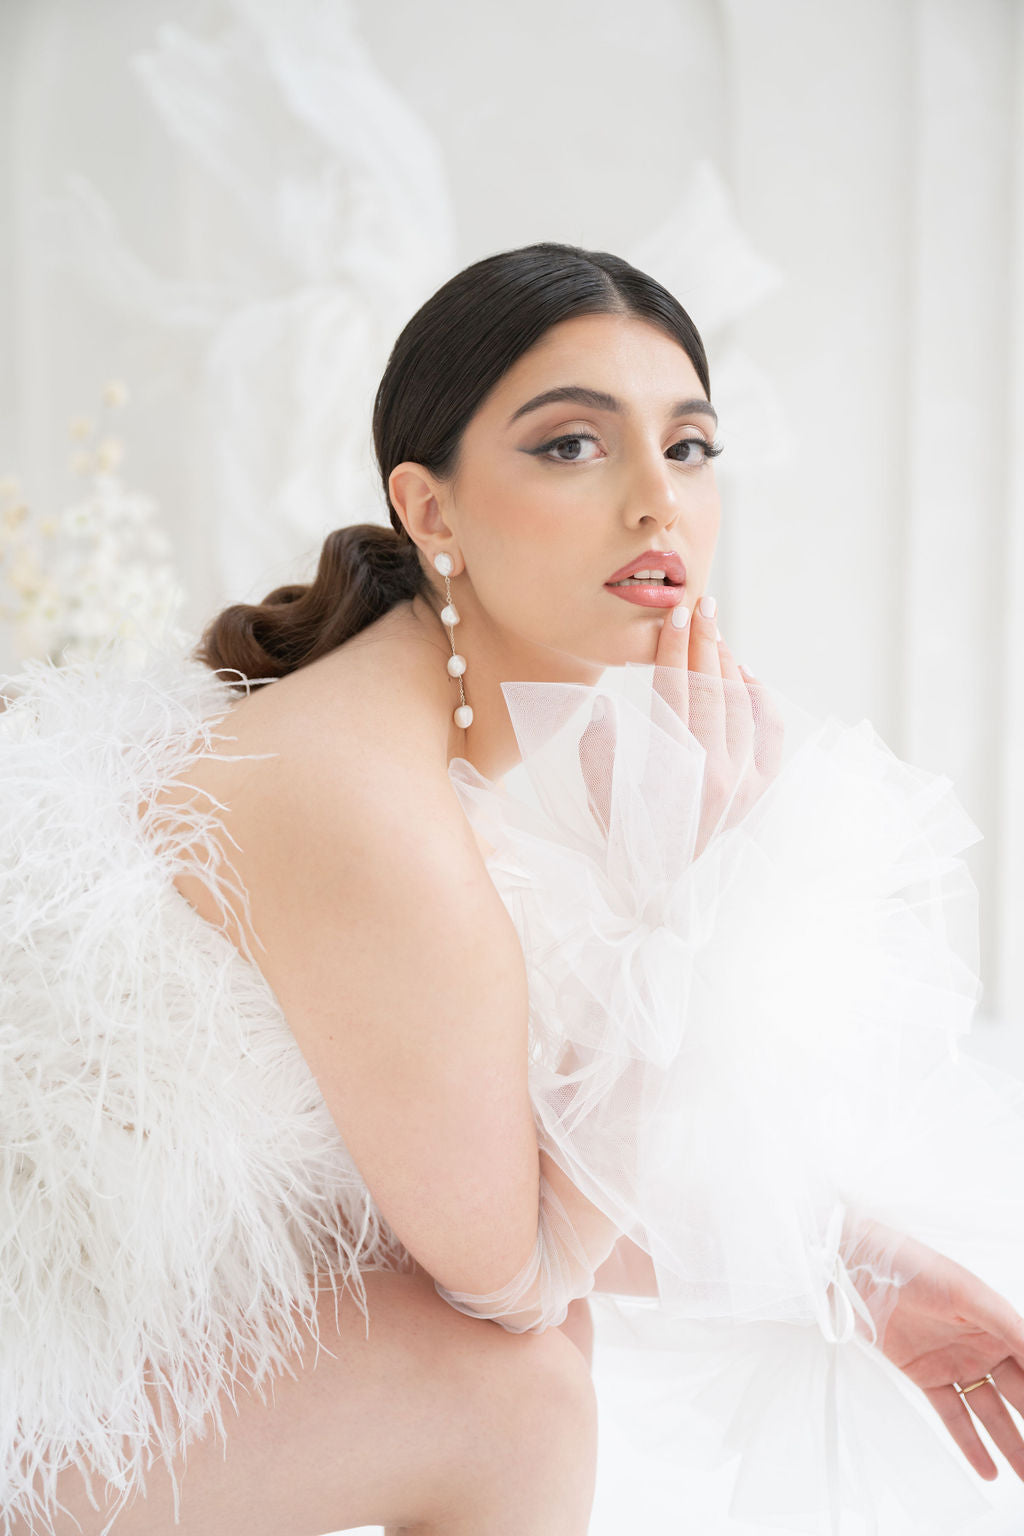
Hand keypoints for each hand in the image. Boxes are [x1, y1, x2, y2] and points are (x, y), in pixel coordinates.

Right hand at [580, 591, 782, 850]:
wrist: (661, 886)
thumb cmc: (622, 834)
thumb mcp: (600, 795)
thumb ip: (600, 749)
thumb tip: (607, 707)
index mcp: (679, 773)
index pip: (678, 693)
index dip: (675, 651)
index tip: (675, 617)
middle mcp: (721, 776)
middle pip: (715, 690)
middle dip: (707, 643)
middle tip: (702, 606)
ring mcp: (747, 783)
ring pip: (744, 705)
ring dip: (729, 664)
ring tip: (716, 633)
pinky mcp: (760, 790)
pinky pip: (770, 732)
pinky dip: (761, 699)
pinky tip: (744, 675)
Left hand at [845, 1218, 1023, 1482]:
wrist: (861, 1269)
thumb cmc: (916, 1269)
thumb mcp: (968, 1295)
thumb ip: (1009, 1327)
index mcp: (998, 1322)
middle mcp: (981, 1345)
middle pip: (1018, 1393)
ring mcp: (954, 1362)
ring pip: (990, 1412)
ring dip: (1010, 1444)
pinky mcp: (926, 1375)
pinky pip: (953, 1415)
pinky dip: (970, 1444)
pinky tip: (989, 1471)